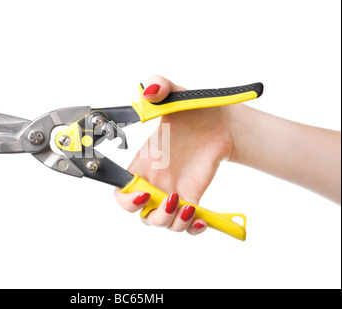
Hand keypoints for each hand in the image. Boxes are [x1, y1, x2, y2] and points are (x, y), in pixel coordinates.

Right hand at [115, 75, 237, 235]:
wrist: (223, 123)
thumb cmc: (195, 110)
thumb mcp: (177, 94)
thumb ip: (161, 86)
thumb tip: (149, 90)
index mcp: (143, 162)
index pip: (122, 190)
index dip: (126, 199)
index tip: (142, 194)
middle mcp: (155, 180)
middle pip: (140, 213)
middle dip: (151, 214)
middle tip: (170, 199)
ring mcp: (174, 191)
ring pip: (162, 222)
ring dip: (172, 222)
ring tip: (188, 206)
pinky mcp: (194, 198)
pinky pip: (186, 225)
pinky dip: (192, 228)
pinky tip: (200, 218)